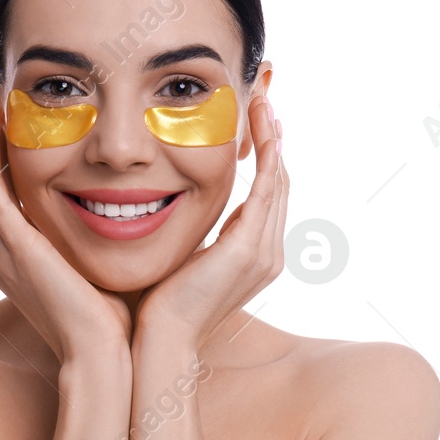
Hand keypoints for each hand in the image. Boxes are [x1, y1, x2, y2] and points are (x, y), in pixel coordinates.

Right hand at [0, 92, 132, 362]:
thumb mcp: (95, 267)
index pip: (2, 193)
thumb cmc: (109, 319)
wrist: (101, 352)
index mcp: (19, 254)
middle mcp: (2, 249)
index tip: (5, 120)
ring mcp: (4, 249)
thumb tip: (124, 217)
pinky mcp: (15, 249)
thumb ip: (95, 240)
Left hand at [134, 94, 287, 348]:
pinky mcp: (249, 249)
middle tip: (265, 102)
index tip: (255, 124)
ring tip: (264, 106)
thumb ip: (191, 234)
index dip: (266, 158)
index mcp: (254, 254)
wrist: (161, 336)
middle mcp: (268, 252)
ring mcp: (264, 252)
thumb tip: (174, 208)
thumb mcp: (181, 257)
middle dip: (274, 141)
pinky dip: (268, 159)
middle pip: (281, 183)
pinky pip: (267, 191)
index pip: (268, 195)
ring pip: (279, 182)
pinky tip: (262, 132)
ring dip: (273, 141)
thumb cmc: (158, 301)